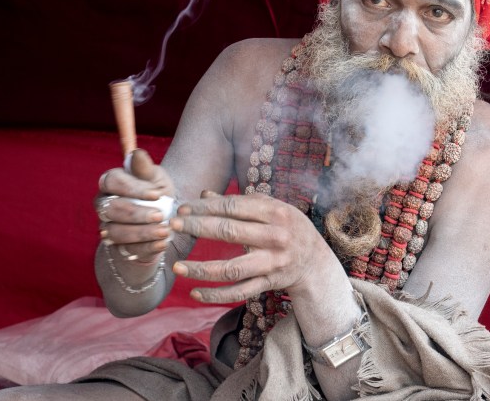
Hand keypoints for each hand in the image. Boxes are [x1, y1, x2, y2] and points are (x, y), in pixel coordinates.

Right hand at [95, 149, 174, 262]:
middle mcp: (104, 205)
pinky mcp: (117, 247)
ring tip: (164, 232)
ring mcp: (107, 227)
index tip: (156, 194)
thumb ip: (145, 169)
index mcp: (111, 183)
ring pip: (116, 232)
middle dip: (137, 213)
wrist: (164, 220)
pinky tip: (162, 244)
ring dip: (142, 233)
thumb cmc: (158, 193)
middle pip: (112, 209)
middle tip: (160, 215)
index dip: (133, 189)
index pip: (112, 182)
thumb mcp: (156, 179)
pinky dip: (146, 247)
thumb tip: (137, 153)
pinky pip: (127, 250)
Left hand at [170, 191, 330, 302]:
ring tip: (177, 266)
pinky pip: (239, 292)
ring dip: (201, 268)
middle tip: (173, 226)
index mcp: (275, 212)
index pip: (234, 207)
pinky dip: (216, 295)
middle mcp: (275, 237)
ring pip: (231, 268)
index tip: (183, 209)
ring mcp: (272, 262)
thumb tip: (204, 195)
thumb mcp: (271, 209)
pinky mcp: (269, 283)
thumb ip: (239, 203)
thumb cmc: (288, 227)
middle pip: (230, 232)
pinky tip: (195, 292)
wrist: (315, 260)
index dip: (206, 207)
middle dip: (198, 227)